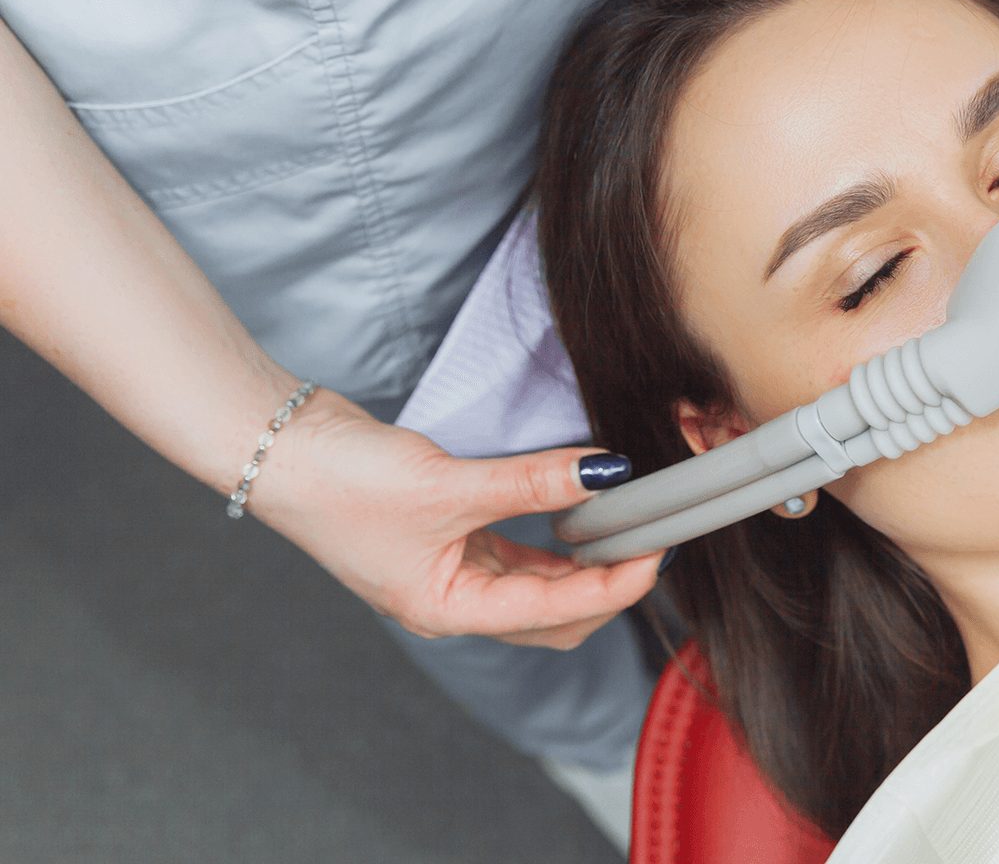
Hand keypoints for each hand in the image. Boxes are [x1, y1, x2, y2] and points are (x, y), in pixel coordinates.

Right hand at [248, 387, 661, 648]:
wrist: (277, 447)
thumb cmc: (342, 482)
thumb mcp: (450, 483)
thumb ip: (532, 480)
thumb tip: (607, 473)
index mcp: (449, 610)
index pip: (555, 612)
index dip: (614, 585)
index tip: (655, 551)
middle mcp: (453, 601)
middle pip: (553, 616)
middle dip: (605, 586)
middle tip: (649, 541)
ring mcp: (450, 571)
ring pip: (538, 585)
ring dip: (582, 562)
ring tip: (626, 526)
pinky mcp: (448, 537)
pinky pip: (516, 551)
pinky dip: (551, 538)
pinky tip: (579, 513)